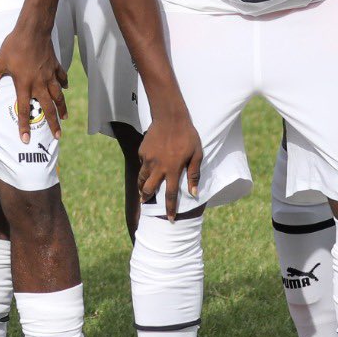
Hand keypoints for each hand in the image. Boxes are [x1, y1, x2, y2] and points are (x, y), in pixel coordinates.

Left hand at [0, 20, 67, 142]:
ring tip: (65, 117)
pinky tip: (65, 88)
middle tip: (58, 135)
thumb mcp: (0, 62)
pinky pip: (61, 78)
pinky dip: (63, 84)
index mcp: (24, 85)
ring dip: (62, 107)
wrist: (33, 30)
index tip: (26, 139)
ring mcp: (49, 75)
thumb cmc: (15, 46)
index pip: (24, 110)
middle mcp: (39, 83)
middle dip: (53, 123)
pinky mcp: (55, 66)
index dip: (24, 126)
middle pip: (48, 108)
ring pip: (58, 96)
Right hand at [135, 103, 203, 218]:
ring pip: (141, 178)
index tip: (170, 219)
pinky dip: (145, 167)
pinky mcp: (142, 151)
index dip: (170, 208)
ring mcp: (148, 159)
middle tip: (146, 203)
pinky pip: (142, 163)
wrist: (170, 117)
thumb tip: (194, 193)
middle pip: (149, 189)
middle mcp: (158, 167)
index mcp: (173, 169)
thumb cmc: (188, 135)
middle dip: (147, 198)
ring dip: (142, 186)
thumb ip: (194, 174)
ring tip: (142, 190)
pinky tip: (149, 165)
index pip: (171, 195)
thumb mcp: (196, 154)